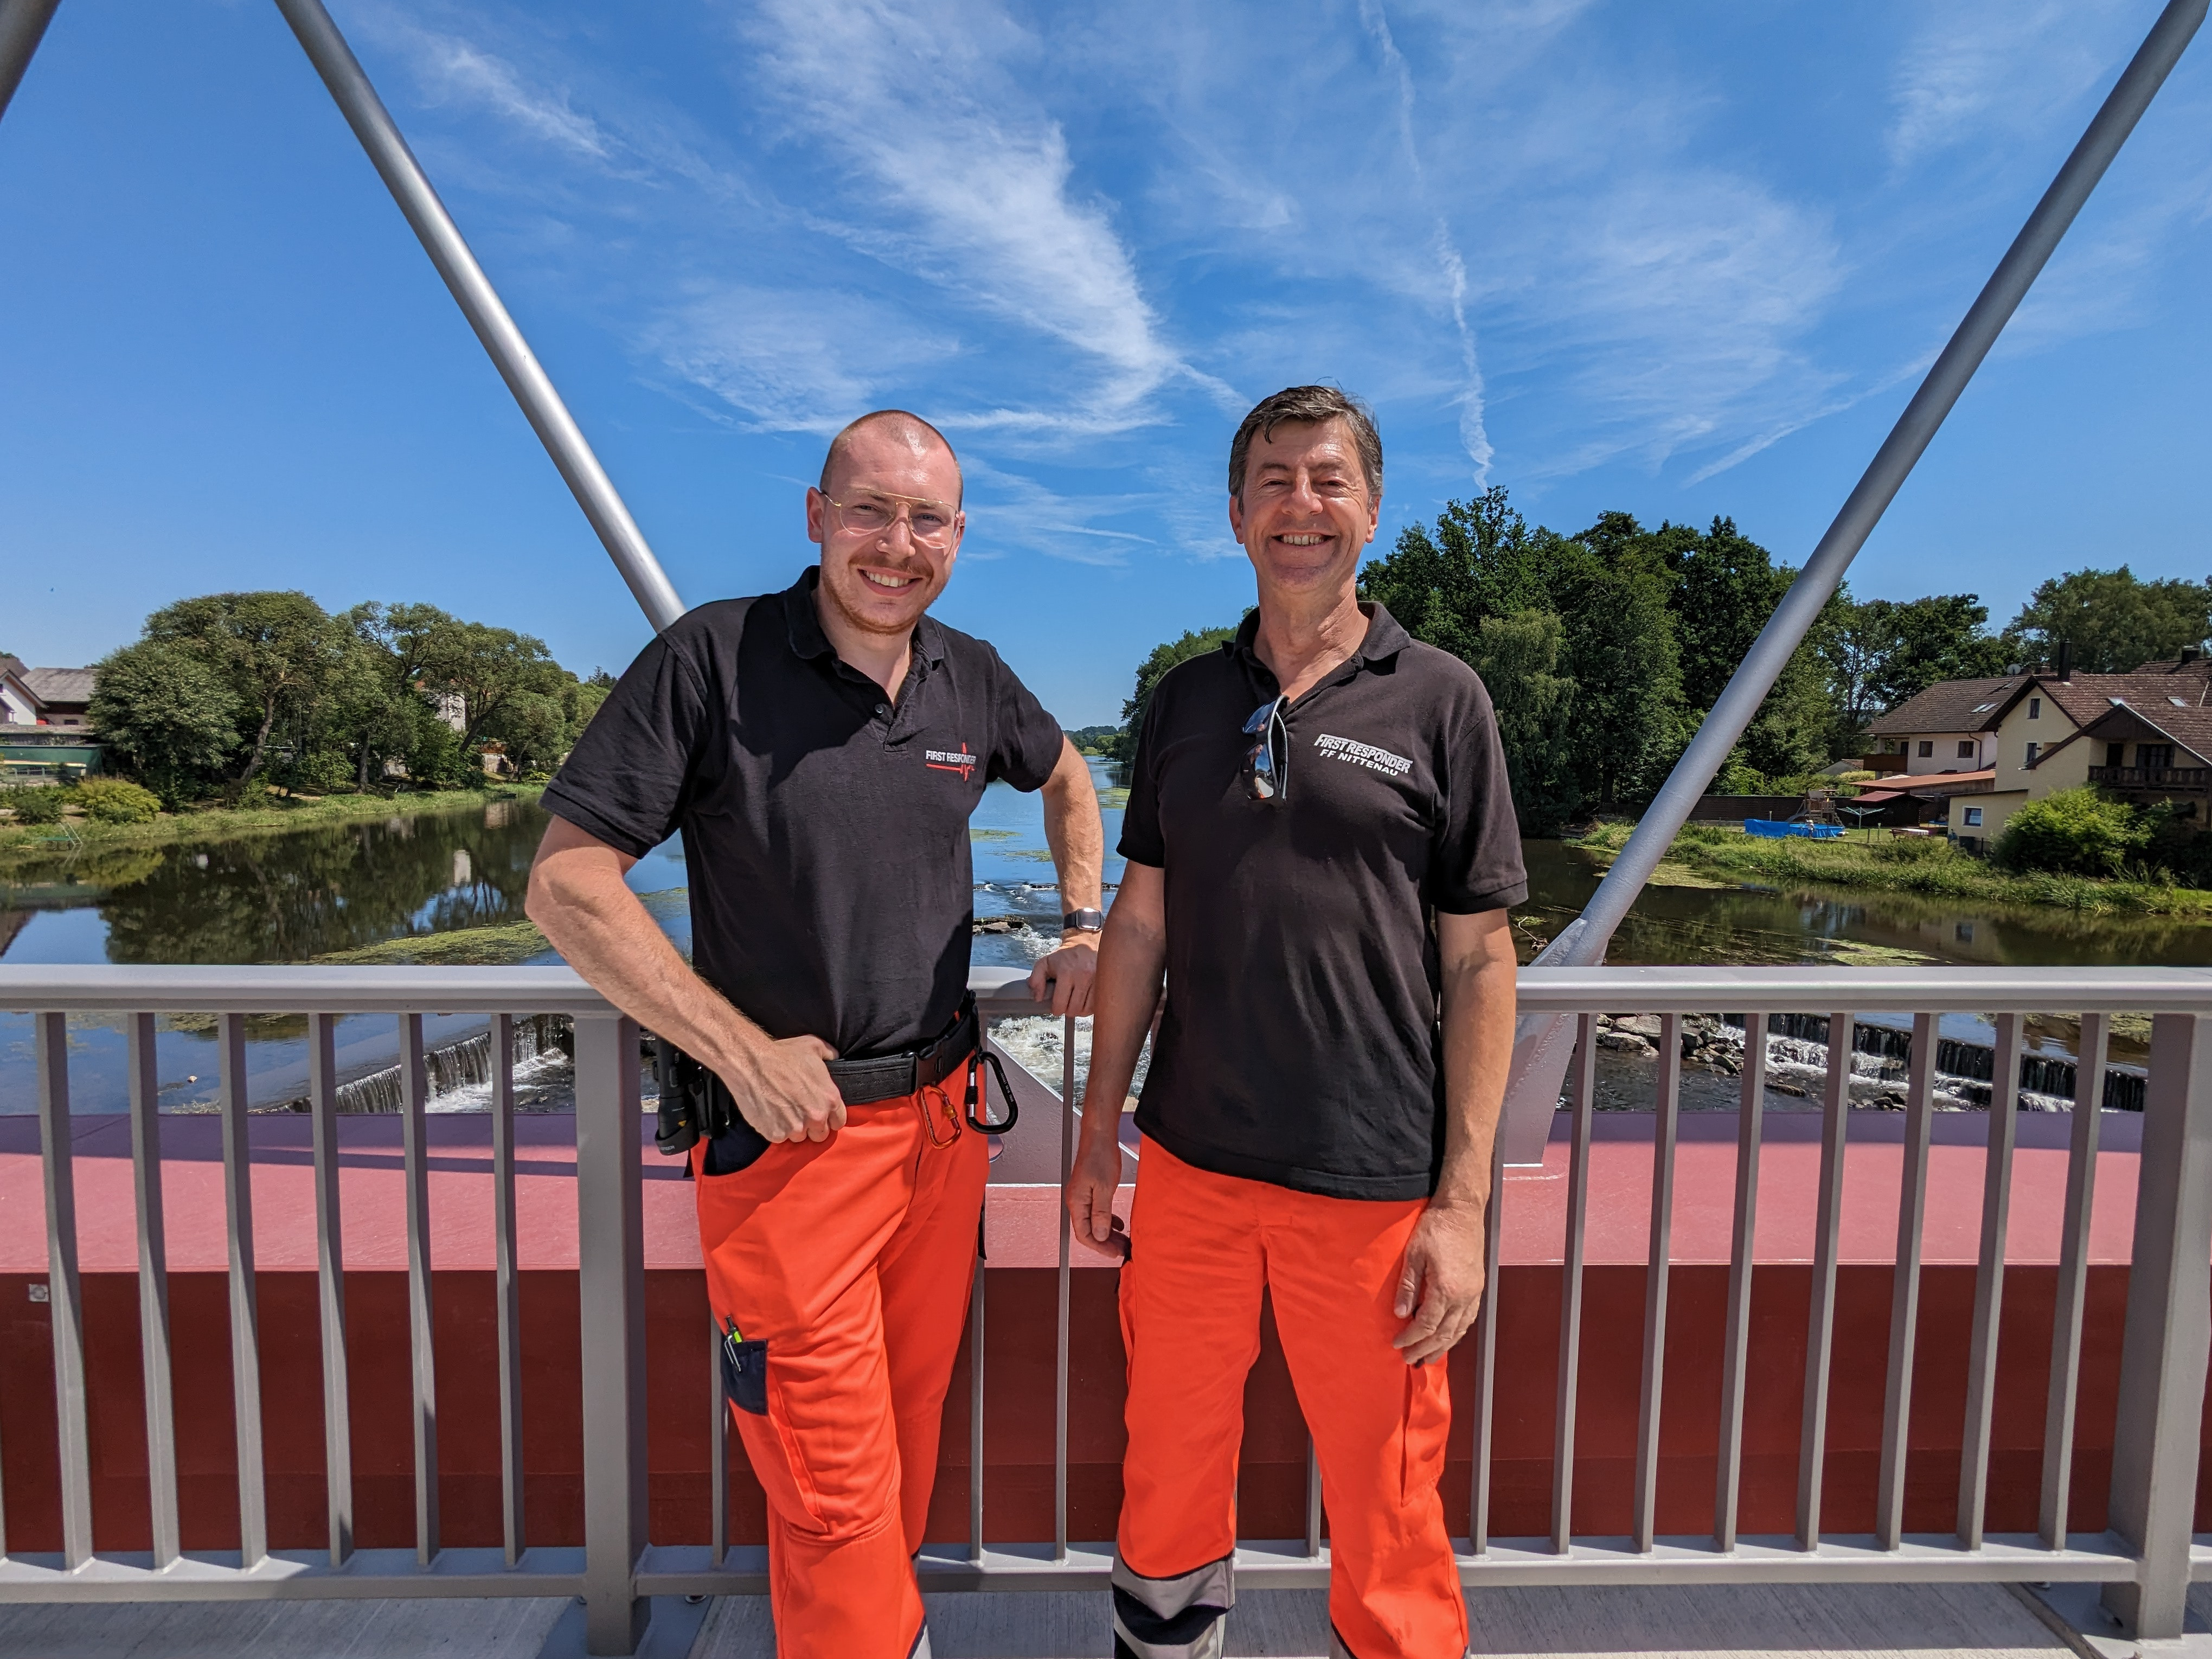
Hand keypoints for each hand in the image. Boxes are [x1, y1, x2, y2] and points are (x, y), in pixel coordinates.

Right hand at [727, 1034, 844, 1143]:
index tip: (820, 1113)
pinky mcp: (776, 1134)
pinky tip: (770, 1113)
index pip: (839, 1122)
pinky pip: (780, 1138)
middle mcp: (816, 1117)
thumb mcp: (814, 1046)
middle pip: (820, 1134)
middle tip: (800, 1112)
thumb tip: (835, 1058)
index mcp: (830, 1099)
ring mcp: (796, 1128)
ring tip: (783, 1111)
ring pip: (799, 1137)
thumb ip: (830, 1055)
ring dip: (793, 1128)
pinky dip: (775, 1129)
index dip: (829, 1118)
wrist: (752, 1063)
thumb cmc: (782, 1054)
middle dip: (812, 1126)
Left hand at [1028, 934, 1097, 1015]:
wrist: (1086, 943)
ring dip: (1079, 1010)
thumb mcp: (1045, 963)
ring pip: (1086, 1009)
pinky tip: (1084, 1001)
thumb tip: (1037, 997)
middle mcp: (1083, 976)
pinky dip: (1090, 1007)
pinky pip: (1097, 1005)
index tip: (1056, 1007)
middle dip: (1067, 1010)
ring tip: (1075, 1002)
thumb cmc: (1065, 956)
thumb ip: (1036, 979)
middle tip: (1065, 1004)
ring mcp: (1096, 980)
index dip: (1056, 1009)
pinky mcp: (1105, 982)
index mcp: (1066, 972)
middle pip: (1074, 1009)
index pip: (1060, 1003)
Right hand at [1063, 1129, 1126, 1256]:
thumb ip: (1101, 1214)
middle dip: (1105, 1243)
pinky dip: (1108, 1222)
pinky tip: (1118, 1225)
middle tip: (1122, 1250)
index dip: (1100, 1247)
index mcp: (1077, 1202)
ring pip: (1093, 1223)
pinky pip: (1096, 1213)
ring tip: (1122, 1241)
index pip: (1084, 1235)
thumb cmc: (1100, 1156)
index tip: (1115, 1253)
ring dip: (1107, 1234)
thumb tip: (1100, 1235)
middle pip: (1088, 1231)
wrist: (1099, 1137)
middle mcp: (1076, 1201)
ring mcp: (1082, 1196)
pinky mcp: (1089, 1191)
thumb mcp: (1104, 1188)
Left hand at [1391, 1199, 1486, 1365]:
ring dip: (1443, 1346)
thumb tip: (1400, 1314)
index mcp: (1446, 1289)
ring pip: (1459, 1329)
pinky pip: (1468, 1318)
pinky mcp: (1478, 1287)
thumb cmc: (1436, 1228)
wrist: (1462, 1210)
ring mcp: (1474, 1293)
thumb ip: (1407, 1286)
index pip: (1427, 1324)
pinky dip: (1457, 1332)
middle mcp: (1464, 1296)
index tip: (1397, 1344)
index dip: (1411, 1337)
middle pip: (1444, 1333)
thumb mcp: (1414, 1254)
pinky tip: (1449, 1337)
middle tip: (1409, 1359)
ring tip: (1428, 1357)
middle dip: (1425, 1349)